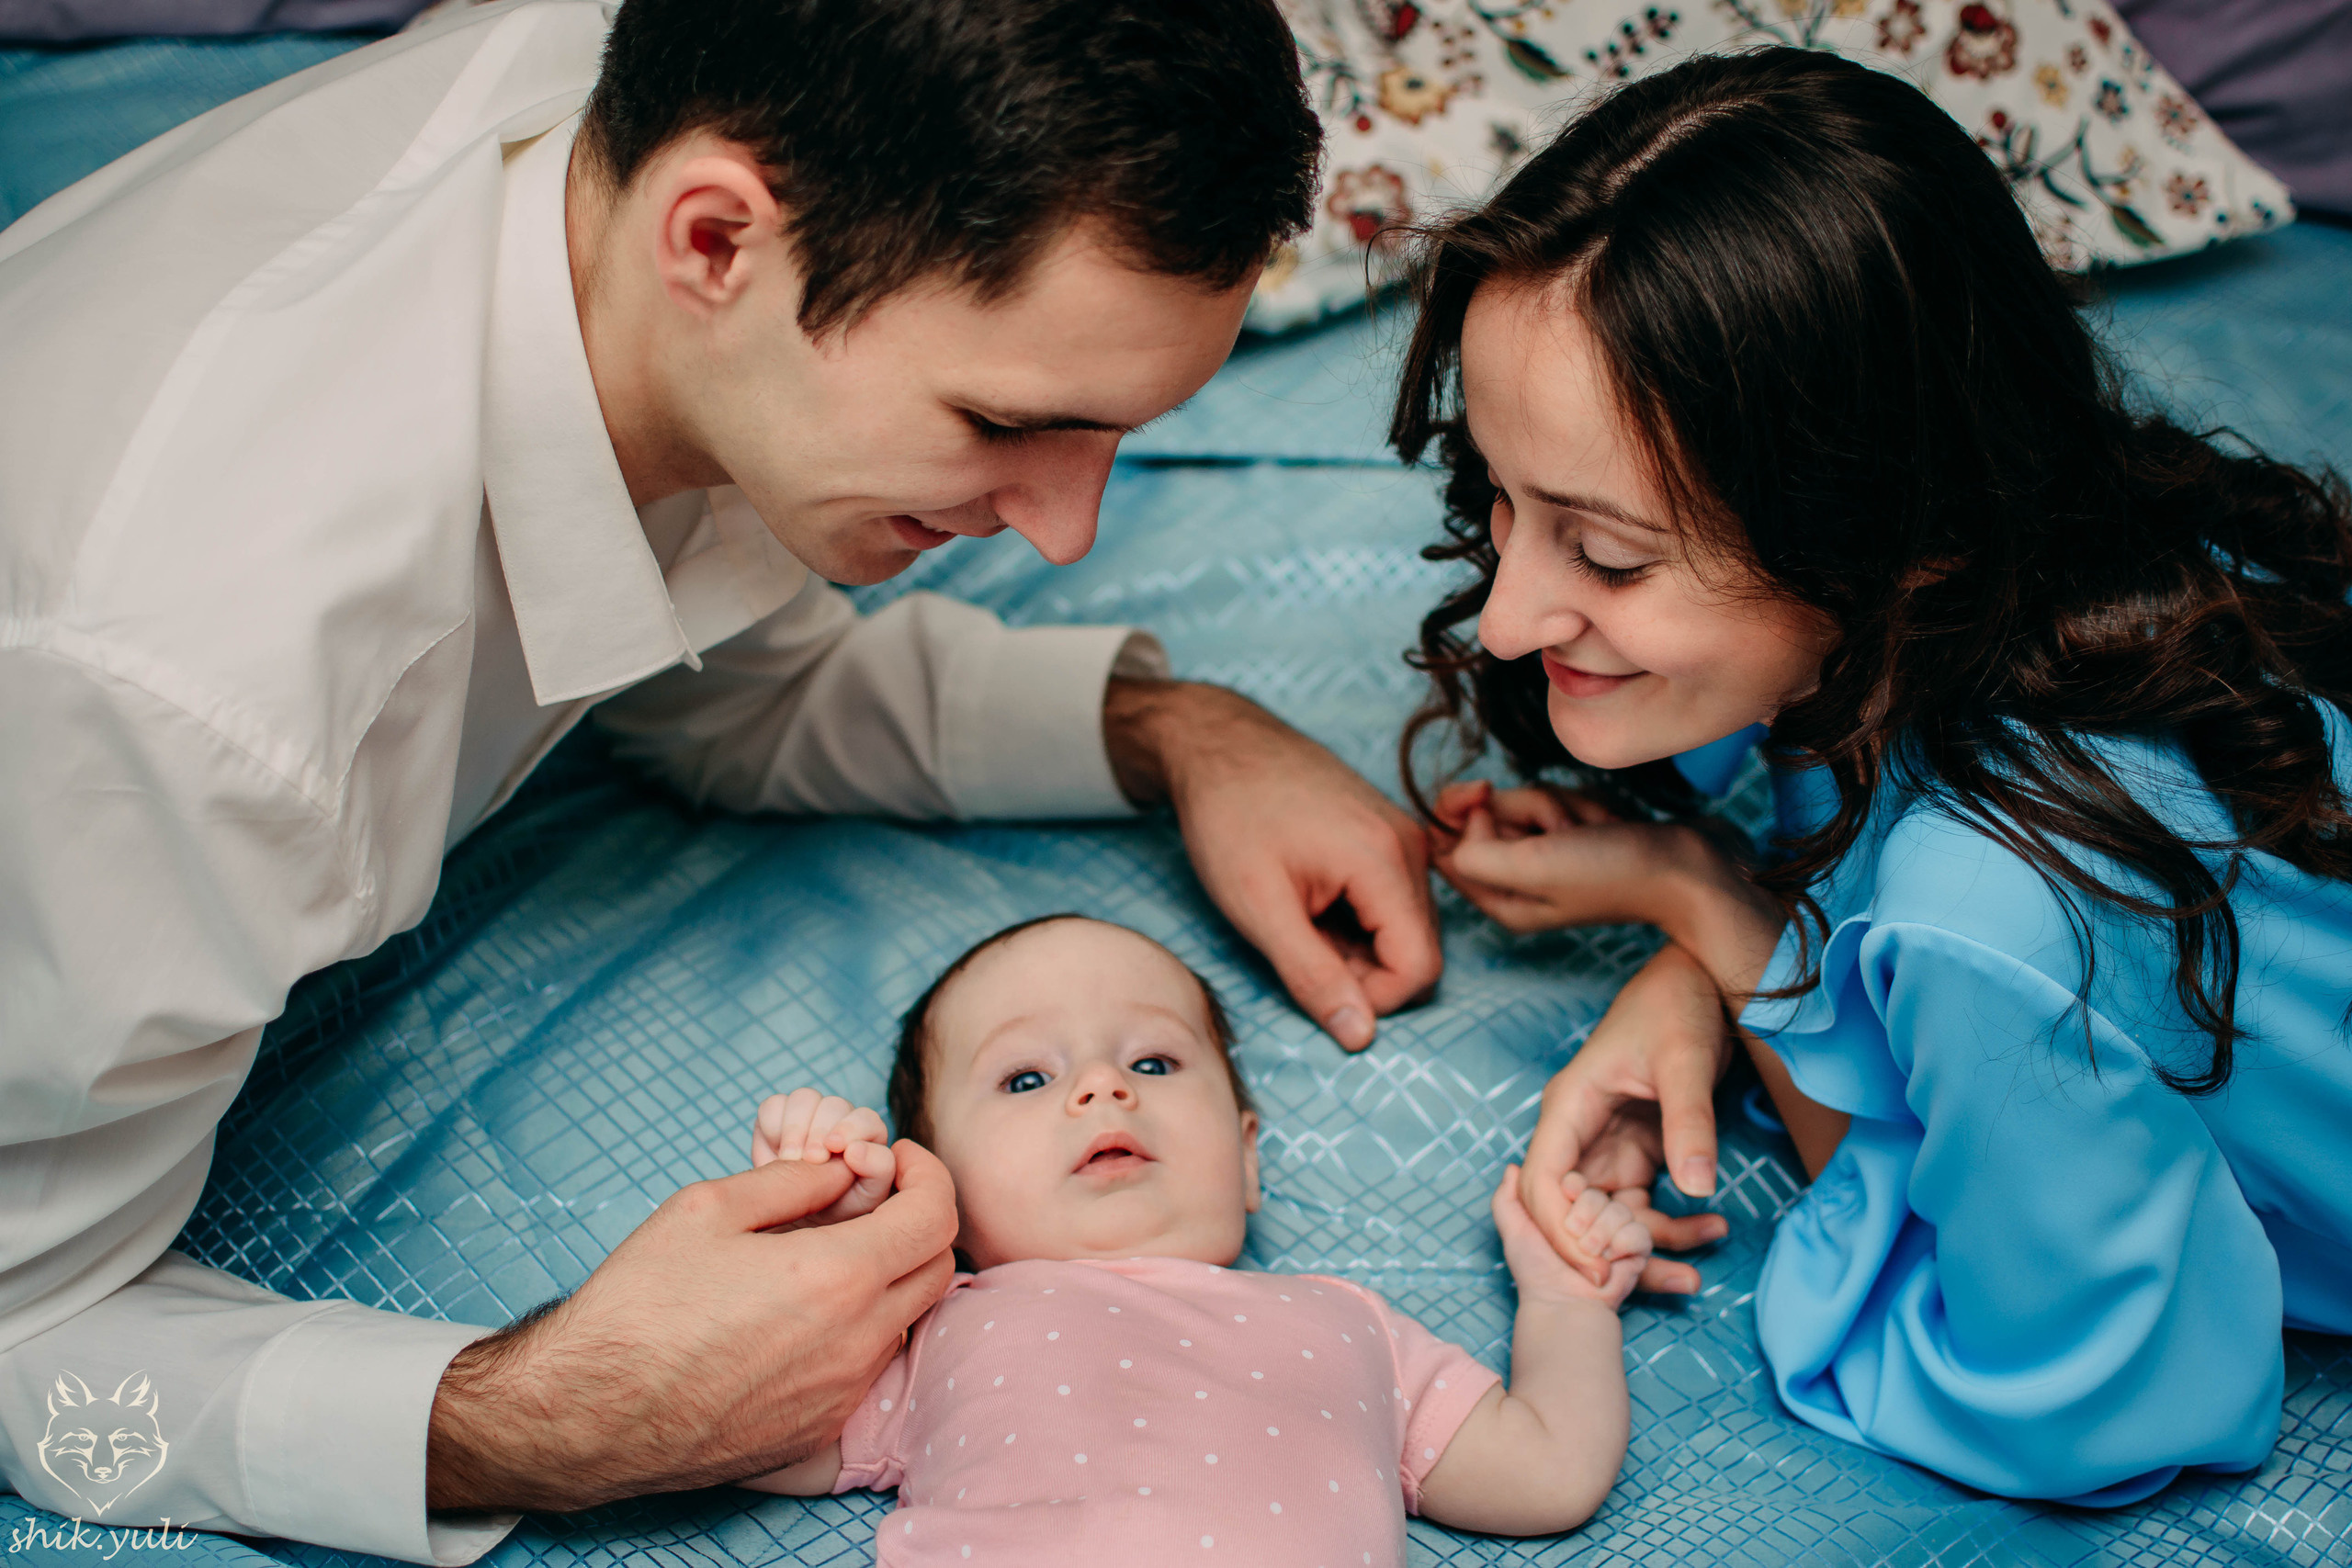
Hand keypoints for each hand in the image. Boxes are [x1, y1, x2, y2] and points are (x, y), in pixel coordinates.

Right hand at [426, 1140, 956, 1511]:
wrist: (588, 1413)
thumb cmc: (640, 1304)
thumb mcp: (709, 1207)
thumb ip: (795, 1181)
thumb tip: (846, 1172)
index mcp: (838, 1278)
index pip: (936, 1216)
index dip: (927, 1174)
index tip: (895, 1158)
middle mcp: (856, 1342)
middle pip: (938, 1269)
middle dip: (920, 1221)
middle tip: (873, 1198)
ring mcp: (840, 1393)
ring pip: (903, 1320)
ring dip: (888, 1277)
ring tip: (827, 1254)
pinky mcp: (817, 1429)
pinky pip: (865, 1367)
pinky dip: (856, 1328)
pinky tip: (799, 1312)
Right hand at [751, 1088, 894, 1224]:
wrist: (801, 1217)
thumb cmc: (841, 1206)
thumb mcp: (868, 1196)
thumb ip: (877, 1169)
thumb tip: (856, 1149)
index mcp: (868, 1134)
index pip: (866, 1118)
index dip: (851, 1128)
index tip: (835, 1148)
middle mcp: (839, 1118)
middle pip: (833, 1104)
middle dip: (819, 1132)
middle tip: (810, 1160)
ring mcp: (808, 1114)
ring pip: (804, 1098)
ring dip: (795, 1127)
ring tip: (790, 1159)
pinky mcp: (777, 1117)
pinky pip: (773, 1105)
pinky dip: (772, 1125)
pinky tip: (774, 1152)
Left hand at [1105, 678, 1440, 1051]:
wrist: (1218, 743)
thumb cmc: (1229, 817)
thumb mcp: (1259, 907)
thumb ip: (1313, 975)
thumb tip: (1362, 1035)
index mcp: (1385, 861)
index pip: (1420, 969)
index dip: (1373, 999)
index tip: (1315, 987)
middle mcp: (1410, 846)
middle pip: (1418, 951)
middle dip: (1363, 973)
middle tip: (1295, 948)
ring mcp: (1402, 836)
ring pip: (1404, 929)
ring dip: (1357, 948)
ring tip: (1298, 920)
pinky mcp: (1388, 834)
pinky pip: (1392, 901)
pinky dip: (1356, 920)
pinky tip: (1309, 900)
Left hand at [1430, 779, 1682, 933]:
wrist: (1691, 868)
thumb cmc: (1614, 872)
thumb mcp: (1531, 867)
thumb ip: (1475, 852)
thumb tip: (1468, 820)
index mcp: (1500, 900)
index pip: (1446, 846)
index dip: (1458, 810)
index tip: (1481, 791)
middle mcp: (1520, 883)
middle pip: (1487, 818)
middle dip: (1525, 807)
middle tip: (1561, 828)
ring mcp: (1551, 859)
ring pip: (1526, 803)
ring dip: (1559, 804)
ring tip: (1591, 828)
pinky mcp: (1578, 837)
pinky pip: (1559, 801)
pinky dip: (1581, 803)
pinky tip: (1606, 822)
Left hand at [1492, 1165, 1647, 1310]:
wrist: (1561, 1302)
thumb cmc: (1535, 1269)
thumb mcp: (1513, 1230)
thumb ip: (1506, 1198)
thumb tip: (1511, 1168)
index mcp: (1567, 1212)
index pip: (1576, 1181)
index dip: (1572, 1188)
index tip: (1564, 1198)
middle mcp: (1593, 1220)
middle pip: (1599, 1195)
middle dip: (1585, 1214)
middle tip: (1574, 1235)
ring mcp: (1615, 1235)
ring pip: (1620, 1211)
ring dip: (1602, 1233)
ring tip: (1591, 1253)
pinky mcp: (1635, 1252)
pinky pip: (1639, 1232)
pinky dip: (1624, 1243)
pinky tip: (1610, 1258)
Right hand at [1522, 943, 1732, 1294]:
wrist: (1702, 978)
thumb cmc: (1677, 1006)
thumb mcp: (1684, 1062)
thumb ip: (1689, 1123)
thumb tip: (1696, 1189)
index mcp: (1570, 1105)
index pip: (1545, 1181)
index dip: (1561, 1233)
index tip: (1600, 1272)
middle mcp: (1580, 1131)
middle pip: (1572, 1210)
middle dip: (1605, 1252)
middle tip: (1653, 1283)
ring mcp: (1608, 1145)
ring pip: (1610, 1216)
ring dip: (1648, 1246)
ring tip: (1695, 1272)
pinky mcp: (1638, 1152)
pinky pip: (1643, 1205)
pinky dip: (1671, 1225)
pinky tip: (1712, 1228)